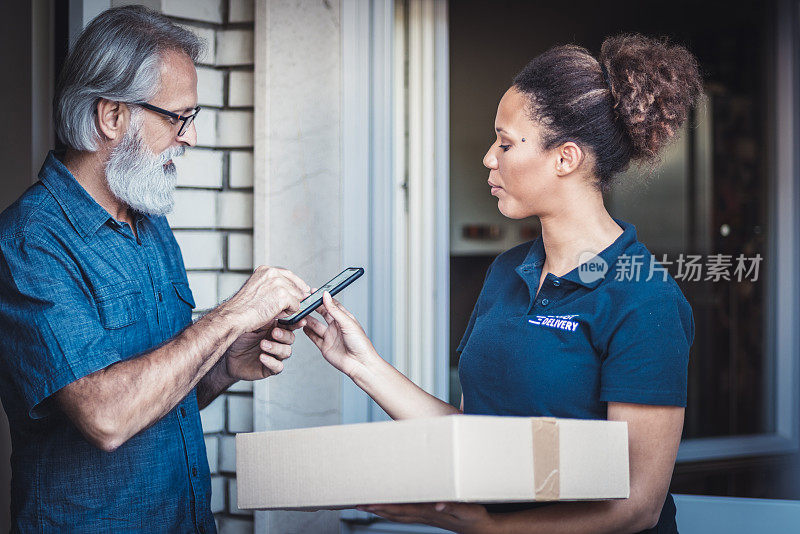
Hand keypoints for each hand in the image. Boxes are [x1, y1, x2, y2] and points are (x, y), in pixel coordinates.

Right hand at [219, 266, 309, 331]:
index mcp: (265, 270)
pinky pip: (296, 306)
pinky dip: (288, 314)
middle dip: (293, 298)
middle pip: (295, 286)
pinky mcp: (283, 295)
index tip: (304, 289)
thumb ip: (273, 287)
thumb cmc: (242, 308)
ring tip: (272, 311)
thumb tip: (294, 292)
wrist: (234, 316)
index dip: (297, 283)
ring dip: (288, 307)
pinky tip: (275, 314)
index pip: (288, 274)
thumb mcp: (257, 290)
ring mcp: (278, 283)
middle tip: (281, 308)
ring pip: (297, 297)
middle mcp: (272, 273)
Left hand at [223, 318, 305, 380]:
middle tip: (274, 332)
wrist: (225, 354)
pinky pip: (277, 367)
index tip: (300, 321)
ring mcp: (274, 354)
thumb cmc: (238, 337)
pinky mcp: (269, 367)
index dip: (297, 323)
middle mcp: (276, 341)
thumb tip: (279, 303)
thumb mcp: (252, 322)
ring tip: (263, 344)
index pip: (291, 324)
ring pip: (286, 352)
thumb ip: (267, 315)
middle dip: (284, 335)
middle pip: (291, 338)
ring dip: (276, 348)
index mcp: (275, 327)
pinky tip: (262, 357)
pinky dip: (271, 361)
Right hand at [302, 292, 376, 378]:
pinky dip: (307, 332)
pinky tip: (302, 327)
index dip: (323, 298)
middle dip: (313, 307)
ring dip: (308, 319)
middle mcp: (336, 326)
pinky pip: (313, 337)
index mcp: (344, 318)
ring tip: (300, 313)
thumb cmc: (360, 344)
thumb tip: (326, 296)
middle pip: (322, 313)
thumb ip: (335, 310)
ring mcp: (330, 336)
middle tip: (304, 302)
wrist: (360, 364)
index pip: (332, 305)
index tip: (313, 292)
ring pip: (315, 325)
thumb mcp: (347, 323)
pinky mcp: (325, 346)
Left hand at [356, 502, 494, 533]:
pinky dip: (395, 512)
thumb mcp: (466, 509)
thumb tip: (437, 506)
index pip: (402, 509)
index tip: (370, 503)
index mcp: (429, 513)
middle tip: (359, 504)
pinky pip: (408, 514)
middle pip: (396, 514)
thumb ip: (451, 506)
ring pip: (400, 515)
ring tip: (368, 506)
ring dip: (383, 511)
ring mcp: (426, 517)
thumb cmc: (474, 518)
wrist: (481, 528)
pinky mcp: (430, 516)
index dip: (385, 506)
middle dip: (377, 509)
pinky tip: (391, 509)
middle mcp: (425, 516)